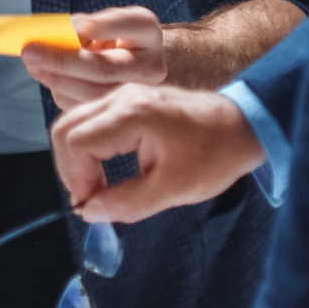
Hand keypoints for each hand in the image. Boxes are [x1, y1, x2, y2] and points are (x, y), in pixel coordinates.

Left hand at [22, 7, 166, 109]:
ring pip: (90, 93)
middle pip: (103, 69)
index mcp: (149, 36)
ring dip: (55, 78)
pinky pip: (82, 106)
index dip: (103, 27)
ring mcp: (134, 94)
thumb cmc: (118, 34)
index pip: (133, 25)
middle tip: (31, 52)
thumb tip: (69, 33)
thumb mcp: (112, 18)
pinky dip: (59, 91)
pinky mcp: (114, 111)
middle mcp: (149, 69)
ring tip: (33, 63)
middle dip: (62, 61)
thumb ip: (95, 22)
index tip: (75, 25)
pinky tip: (47, 75)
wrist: (132, 61)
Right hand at [51, 82, 264, 222]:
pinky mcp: (126, 100)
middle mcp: (120, 98)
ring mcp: (121, 95)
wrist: (243, 124)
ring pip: (72, 123)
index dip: (76, 178)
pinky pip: (89, 121)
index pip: (77, 142)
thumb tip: (90, 212)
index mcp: (132, 115)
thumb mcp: (174, 189)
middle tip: (90, 199)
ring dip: (75, 160)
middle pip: (65, 128)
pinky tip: (103, 171)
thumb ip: (127, 203)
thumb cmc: (214, 155)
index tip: (92, 205)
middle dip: (69, 169)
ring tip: (96, 188)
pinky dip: (86, 148)